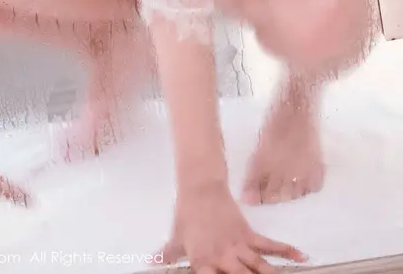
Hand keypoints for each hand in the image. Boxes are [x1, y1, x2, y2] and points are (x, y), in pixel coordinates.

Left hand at [155, 184, 306, 272]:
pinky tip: (301, 256)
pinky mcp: (249, 234)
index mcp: (204, 263)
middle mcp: (224, 258)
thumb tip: (151, 262)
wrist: (200, 188)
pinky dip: (286, 251)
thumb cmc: (186, 215)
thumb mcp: (176, 238)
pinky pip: (269, 245)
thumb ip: (167, 254)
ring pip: (260, 268)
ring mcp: (239, 246)